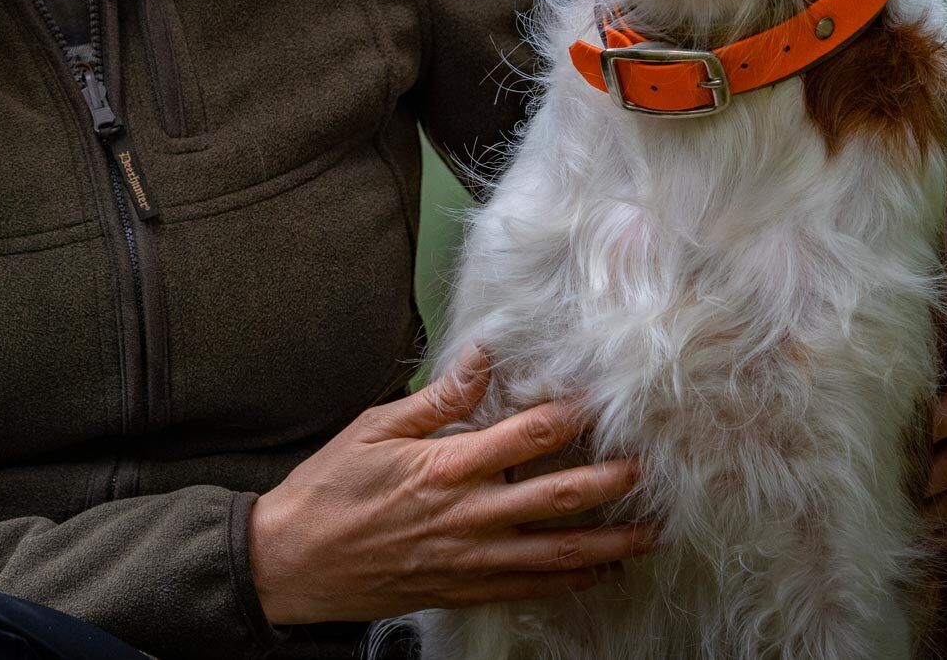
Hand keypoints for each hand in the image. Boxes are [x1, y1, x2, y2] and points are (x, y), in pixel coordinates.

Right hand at [247, 346, 656, 625]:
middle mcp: (467, 516)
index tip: (602, 402)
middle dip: (611, 483)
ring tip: (652, 533)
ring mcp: (469, 559)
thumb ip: (435, 398)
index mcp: (445, 467)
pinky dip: (570, 582)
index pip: (526, 436)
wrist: (293, 562)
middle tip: (650, 469)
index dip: (571, 416)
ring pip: (555, 553)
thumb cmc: (329, 489)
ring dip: (609, 543)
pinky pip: (529, 588)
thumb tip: (480, 357)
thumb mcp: (373, 428)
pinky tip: (601, 573)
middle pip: (557, 498)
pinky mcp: (463, 589)